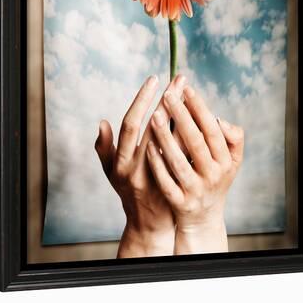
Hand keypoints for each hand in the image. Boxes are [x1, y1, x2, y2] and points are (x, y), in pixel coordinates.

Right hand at [95, 74, 186, 257]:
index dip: (142, 100)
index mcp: (121, 162)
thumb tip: (102, 123)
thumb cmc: (127, 190)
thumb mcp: (110, 171)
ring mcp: (159, 176)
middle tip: (179, 79)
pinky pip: (186, 155)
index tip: (154, 79)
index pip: (132, 124)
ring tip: (190, 92)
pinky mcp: (177, 182)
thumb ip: (104, 148)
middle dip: (168, 100)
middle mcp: (139, 168)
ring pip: (175, 141)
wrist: (149, 223)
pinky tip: (200, 117)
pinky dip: (191, 135)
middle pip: (156, 128)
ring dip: (183, 114)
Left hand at [146, 83, 243, 253]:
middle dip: (181, 116)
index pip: (212, 129)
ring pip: (178, 161)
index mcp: (226, 161)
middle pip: (195, 142)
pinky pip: (166, 182)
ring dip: (166, 137)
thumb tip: (219, 119)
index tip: (185, 87)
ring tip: (154, 115)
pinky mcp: (179, 203)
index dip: (199, 108)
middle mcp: (213, 175)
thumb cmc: (215, 178)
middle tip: (167, 93)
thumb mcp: (231, 161)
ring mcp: (195, 190)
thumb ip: (232, 138)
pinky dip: (157, 165)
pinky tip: (146, 147)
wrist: (204, 218)